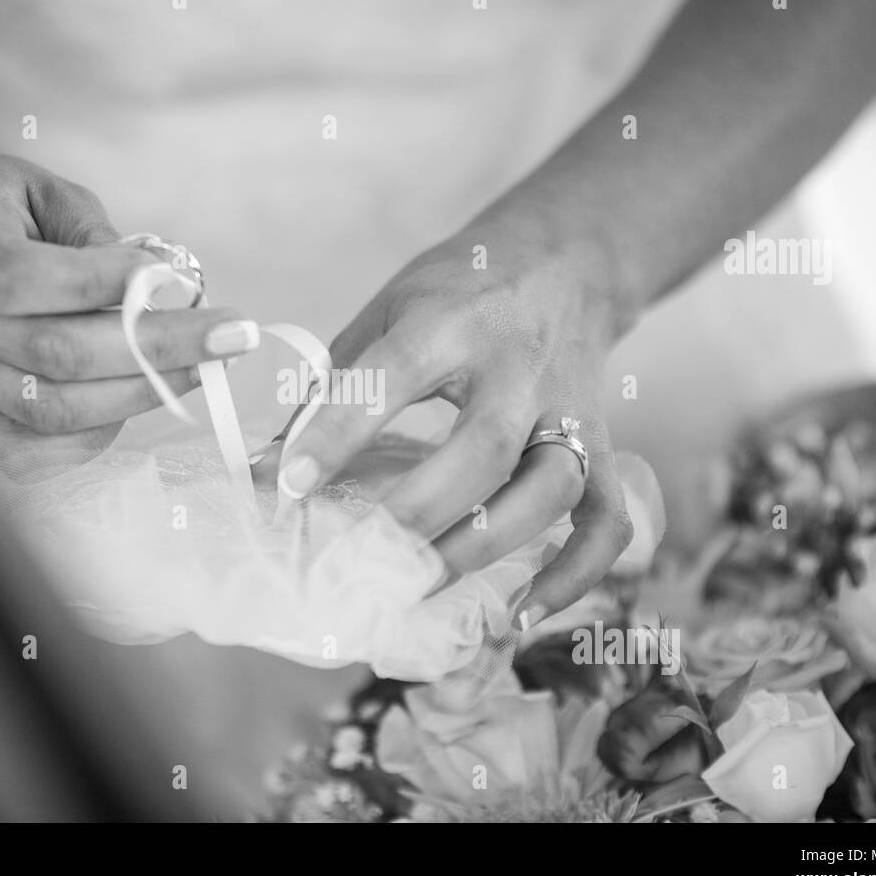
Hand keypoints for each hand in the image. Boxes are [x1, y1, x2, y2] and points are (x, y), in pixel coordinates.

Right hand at [0, 153, 258, 469]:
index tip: (175, 278)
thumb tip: (154, 287)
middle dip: (159, 347)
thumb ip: (95, 235)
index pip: (20, 277)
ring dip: (144, 393)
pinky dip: (97, 435)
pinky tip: (136, 400)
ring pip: (54, 409)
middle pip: (55, 353)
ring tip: (203, 368)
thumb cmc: (6, 214)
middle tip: (231, 336)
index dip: (101, 282)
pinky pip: (35, 455)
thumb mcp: (50, 192)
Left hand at [276, 222, 633, 629]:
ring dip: (486, 547)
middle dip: (420, 510)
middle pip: (485, 448)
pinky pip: (606, 520)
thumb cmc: (461, 289)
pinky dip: (574, 575)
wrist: (568, 259)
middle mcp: (519, 367)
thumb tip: (269, 466)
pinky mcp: (603, 445)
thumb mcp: (389, 310)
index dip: (337, 432)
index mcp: (451, 321)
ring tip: (422, 589)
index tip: (287, 483)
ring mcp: (570, 410)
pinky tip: (522, 616)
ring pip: (550, 489)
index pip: (391, 375)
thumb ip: (335, 385)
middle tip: (362, 557)